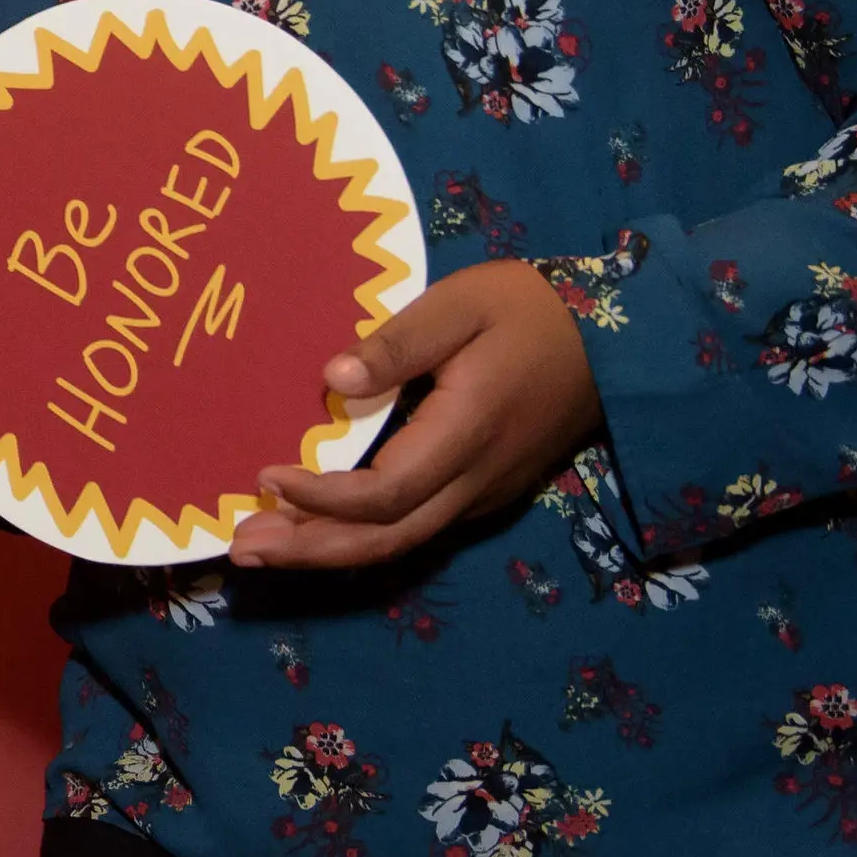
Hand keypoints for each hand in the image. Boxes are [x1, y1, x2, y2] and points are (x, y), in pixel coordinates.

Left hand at [230, 260, 600, 570]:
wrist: (614, 343)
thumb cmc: (528, 311)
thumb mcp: (460, 306)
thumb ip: (396, 345)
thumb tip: (331, 380)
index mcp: (465, 435)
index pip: (385, 493)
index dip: (322, 498)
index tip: (265, 476)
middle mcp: (473, 481)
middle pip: (387, 539)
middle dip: (311, 551)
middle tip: (242, 550)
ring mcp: (481, 493)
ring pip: (401, 542)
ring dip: (330, 551)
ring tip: (262, 549)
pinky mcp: (482, 490)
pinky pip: (417, 527)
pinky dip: (362, 534)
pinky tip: (319, 526)